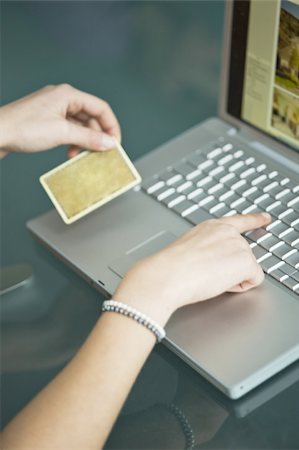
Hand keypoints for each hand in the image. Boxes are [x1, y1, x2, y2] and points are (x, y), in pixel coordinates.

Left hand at [0, 84, 120, 158]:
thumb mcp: (62, 133)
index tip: (115, 143)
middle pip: (91, 117)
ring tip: (83, 155)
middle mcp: (62, 99)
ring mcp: (53, 110)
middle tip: (102, 152)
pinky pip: (68, 130)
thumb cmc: (22, 127)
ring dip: (84, 141)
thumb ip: (89, 138)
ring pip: (80, 125)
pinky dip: (73, 141)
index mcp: (68, 95)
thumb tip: (109, 142)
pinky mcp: (46, 120)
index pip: (101, 108)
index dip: (111, 126)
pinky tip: (70, 153)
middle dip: (98, 136)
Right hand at [115, 213, 271, 323]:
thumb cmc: (171, 266)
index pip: (239, 221)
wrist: (168, 274)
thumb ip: (207, 247)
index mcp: (212, 227)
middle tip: (206, 273)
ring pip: (246, 270)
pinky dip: (239, 287)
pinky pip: (253, 281)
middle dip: (230, 269)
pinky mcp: (246, 261)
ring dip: (231, 278)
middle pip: (242, 255)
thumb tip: (213, 261)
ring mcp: (239, 245)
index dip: (255, 220)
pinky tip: (220, 283)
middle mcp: (228, 232)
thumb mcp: (189, 247)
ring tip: (208, 277)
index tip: (266, 218)